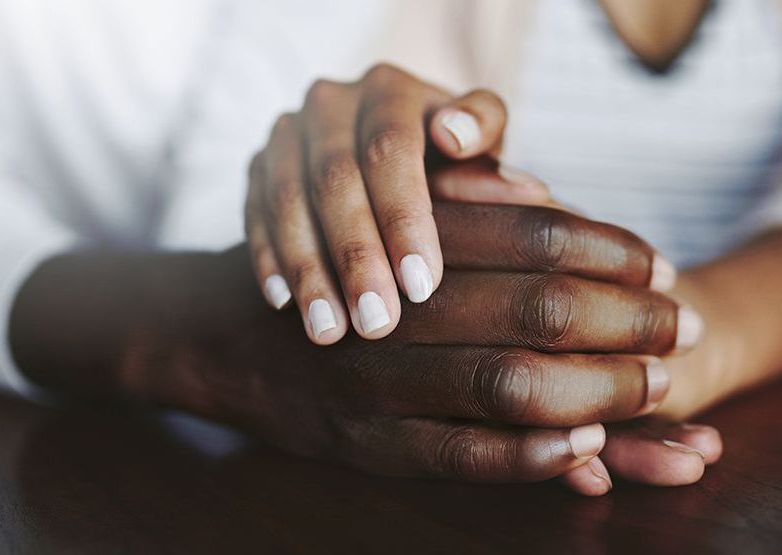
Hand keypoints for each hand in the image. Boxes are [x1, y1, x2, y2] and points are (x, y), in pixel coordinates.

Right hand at [162, 205, 709, 492]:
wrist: (222, 333)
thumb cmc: (330, 265)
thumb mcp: (382, 217)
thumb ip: (461, 203)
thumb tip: (550, 198)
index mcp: (403, 237)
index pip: (532, 233)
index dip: (610, 249)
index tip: (662, 263)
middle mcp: (393, 307)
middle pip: (536, 308)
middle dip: (627, 319)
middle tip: (684, 325)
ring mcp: (376, 383)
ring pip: (507, 383)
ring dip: (599, 388)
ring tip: (656, 386)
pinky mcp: (364, 447)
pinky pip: (460, 456)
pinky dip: (531, 455)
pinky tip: (587, 447)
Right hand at [244, 63, 554, 343]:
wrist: (397, 162)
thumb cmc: (455, 165)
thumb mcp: (484, 156)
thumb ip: (498, 170)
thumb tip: (529, 190)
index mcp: (392, 89)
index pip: (391, 148)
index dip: (404, 218)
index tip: (422, 287)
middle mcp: (332, 100)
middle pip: (334, 177)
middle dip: (355, 255)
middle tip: (376, 323)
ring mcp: (288, 132)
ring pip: (286, 199)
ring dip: (308, 269)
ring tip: (329, 332)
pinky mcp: (258, 166)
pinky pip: (253, 214)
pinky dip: (269, 259)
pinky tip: (284, 305)